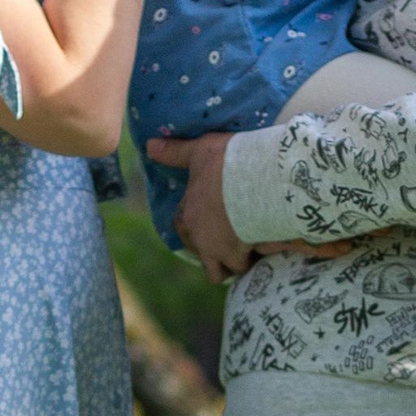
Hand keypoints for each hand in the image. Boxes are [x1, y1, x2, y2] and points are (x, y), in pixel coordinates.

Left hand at [145, 131, 253, 281]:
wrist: (257, 176)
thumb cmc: (226, 162)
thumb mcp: (199, 151)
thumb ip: (175, 152)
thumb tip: (149, 145)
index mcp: (187, 215)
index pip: (184, 230)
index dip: (196, 229)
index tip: (211, 223)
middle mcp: (199, 238)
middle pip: (202, 256)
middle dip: (215, 253)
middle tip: (233, 240)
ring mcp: (219, 251)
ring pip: (221, 270)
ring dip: (233, 263)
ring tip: (250, 251)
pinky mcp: (240, 256)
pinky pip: (244, 269)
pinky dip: (253, 263)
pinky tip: (265, 252)